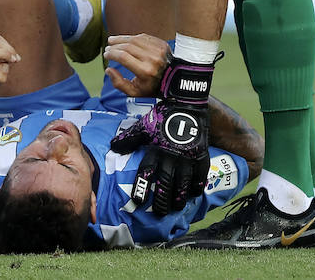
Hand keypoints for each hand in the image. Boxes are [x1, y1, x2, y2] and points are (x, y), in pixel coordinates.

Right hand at [104, 34, 168, 96]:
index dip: (112, 54)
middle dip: (115, 46)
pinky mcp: (161, 44)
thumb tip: (108, 70)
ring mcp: (158, 50)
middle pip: (128, 47)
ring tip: (113, 40)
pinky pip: (144, 37)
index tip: (106, 54)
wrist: (173, 80)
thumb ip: (118, 83)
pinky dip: (133, 37)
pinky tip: (127, 39)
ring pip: (135, 39)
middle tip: (108, 48)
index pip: (123, 57)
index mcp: (145, 71)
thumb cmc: (153, 86)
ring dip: (122, 38)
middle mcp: (152, 59)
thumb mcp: (134, 92)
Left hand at [109, 54, 215, 212]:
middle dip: (162, 199)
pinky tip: (194, 194)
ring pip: (184, 181)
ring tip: (176, 207)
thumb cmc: (162, 115)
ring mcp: (188, 155)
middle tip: (159, 212)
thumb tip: (113, 147)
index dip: (142, 188)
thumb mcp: (143, 126)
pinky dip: (197, 185)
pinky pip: (200, 173)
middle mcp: (172, 154)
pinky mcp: (200, 153)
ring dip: (180, 196)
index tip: (138, 202)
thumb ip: (129, 139)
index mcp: (156, 148)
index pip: (147, 172)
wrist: (186, 102)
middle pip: (166, 182)